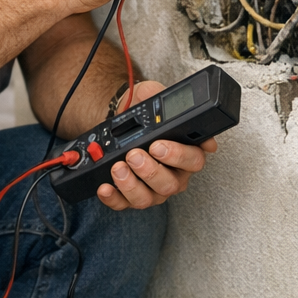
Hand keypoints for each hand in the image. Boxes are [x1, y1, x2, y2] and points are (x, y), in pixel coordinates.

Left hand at [97, 81, 216, 210]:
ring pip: (148, 198)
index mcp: (186, 153)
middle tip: (134, 155)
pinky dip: (113, 198)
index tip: (158, 146)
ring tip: (117, 167)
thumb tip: (176, 107)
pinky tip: (104, 187)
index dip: (177, 156)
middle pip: (170, 184)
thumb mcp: (152, 94)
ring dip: (131, 185)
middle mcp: (173, 175)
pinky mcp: (131, 195)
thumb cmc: (141, 108)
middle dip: (150, 171)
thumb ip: (164, 98)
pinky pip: (124, 203)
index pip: (193, 160)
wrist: (118, 114)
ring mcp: (153, 188)